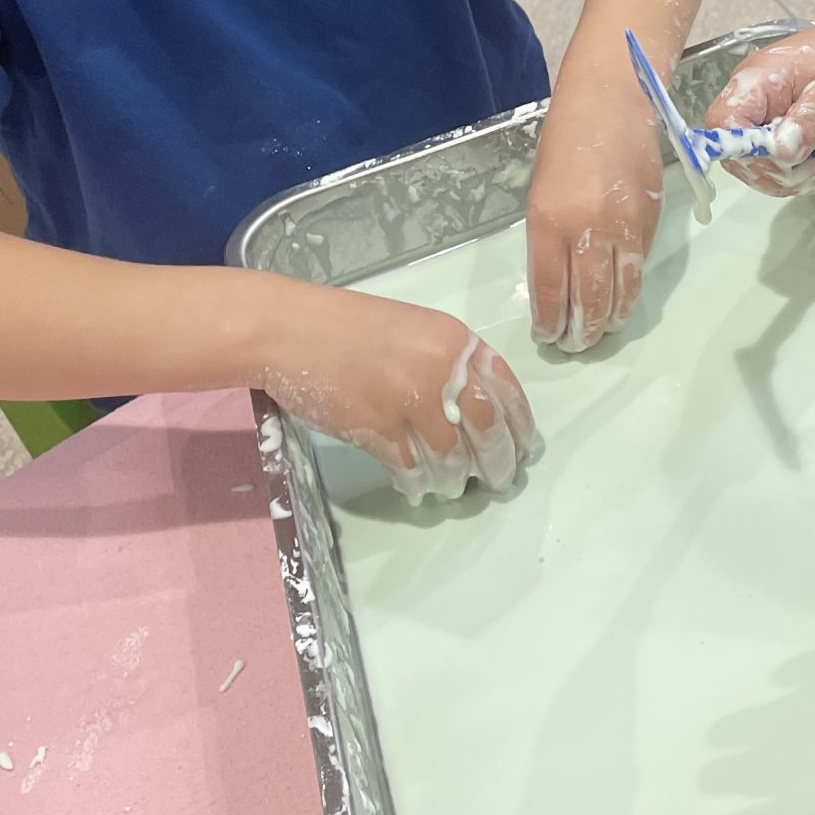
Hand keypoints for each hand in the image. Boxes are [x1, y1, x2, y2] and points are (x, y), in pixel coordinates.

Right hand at [256, 278, 532, 497]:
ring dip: (453, 480)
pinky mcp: (377, 428)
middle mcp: (441, 369)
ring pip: (452, 458)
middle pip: (489, 430)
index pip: (508, 390)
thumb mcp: (416, 330)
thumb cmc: (350, 328)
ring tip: (448, 486)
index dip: (520, 425)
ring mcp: (409, 400)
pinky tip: (414, 486)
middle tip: (497, 480)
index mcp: (456, 341)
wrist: (291, 329)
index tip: (523, 447)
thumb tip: (481, 412)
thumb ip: (451, 364)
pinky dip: (417, 484)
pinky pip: (411, 470)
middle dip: (498, 463)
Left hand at [527, 70, 664, 350]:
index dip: (550, 321)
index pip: (550, 289)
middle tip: (576, 345)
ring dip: (610, 318)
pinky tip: (622, 299)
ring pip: (621, 290)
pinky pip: (639, 266)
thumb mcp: (541, 191)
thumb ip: (548, 238)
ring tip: (601, 331)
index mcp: (549, 220)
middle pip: (587, 299)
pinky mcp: (651, 220)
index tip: (548, 336)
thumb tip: (557, 283)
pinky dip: (630, 289)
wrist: (612, 100)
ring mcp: (624, 225)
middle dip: (581, 331)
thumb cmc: (565, 140)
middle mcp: (587, 228)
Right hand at [703, 20, 814, 198]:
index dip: (748, 152)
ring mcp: (761, 118)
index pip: (724, 124)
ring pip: (760, 169)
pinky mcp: (776, 132)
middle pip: (740, 156)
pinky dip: (804, 174)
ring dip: (799, 178)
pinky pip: (778, 167)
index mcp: (757, 80)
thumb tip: (782, 152)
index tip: (788, 161)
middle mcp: (750, 100)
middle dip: (782, 174)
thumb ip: (808, 120)